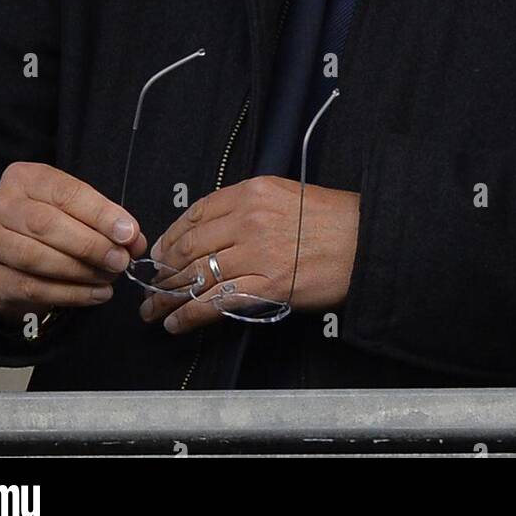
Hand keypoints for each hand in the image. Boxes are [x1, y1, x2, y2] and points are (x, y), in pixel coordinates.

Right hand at [0, 161, 146, 327]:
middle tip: (121, 261)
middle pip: (47, 225)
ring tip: (110, 278)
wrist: (5, 255)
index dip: (100, 214)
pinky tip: (96, 295)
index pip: (65, 193)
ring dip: (81, 272)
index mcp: (23, 177)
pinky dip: (70, 294)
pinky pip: (32, 288)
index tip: (129, 234)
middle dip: (90, 245)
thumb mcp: (73, 210)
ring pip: (37, 259)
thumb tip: (134, 241)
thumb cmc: (47, 225)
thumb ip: (103, 221)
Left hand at [137, 176, 360, 334]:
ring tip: (153, 310)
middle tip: (148, 285)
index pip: (196, 213)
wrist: (366, 242)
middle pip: (190, 246)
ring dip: (167, 297)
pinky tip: (176, 324)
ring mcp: (256, 253)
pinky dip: (189, 315)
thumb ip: (248, 207)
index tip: (159, 252)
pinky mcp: (266, 286)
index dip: (171, 236)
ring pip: (196, 276)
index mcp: (251, 192)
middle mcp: (248, 219)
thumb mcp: (285, 196)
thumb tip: (213, 231)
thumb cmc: (331, 220)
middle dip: (162, 270)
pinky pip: (215, 302)